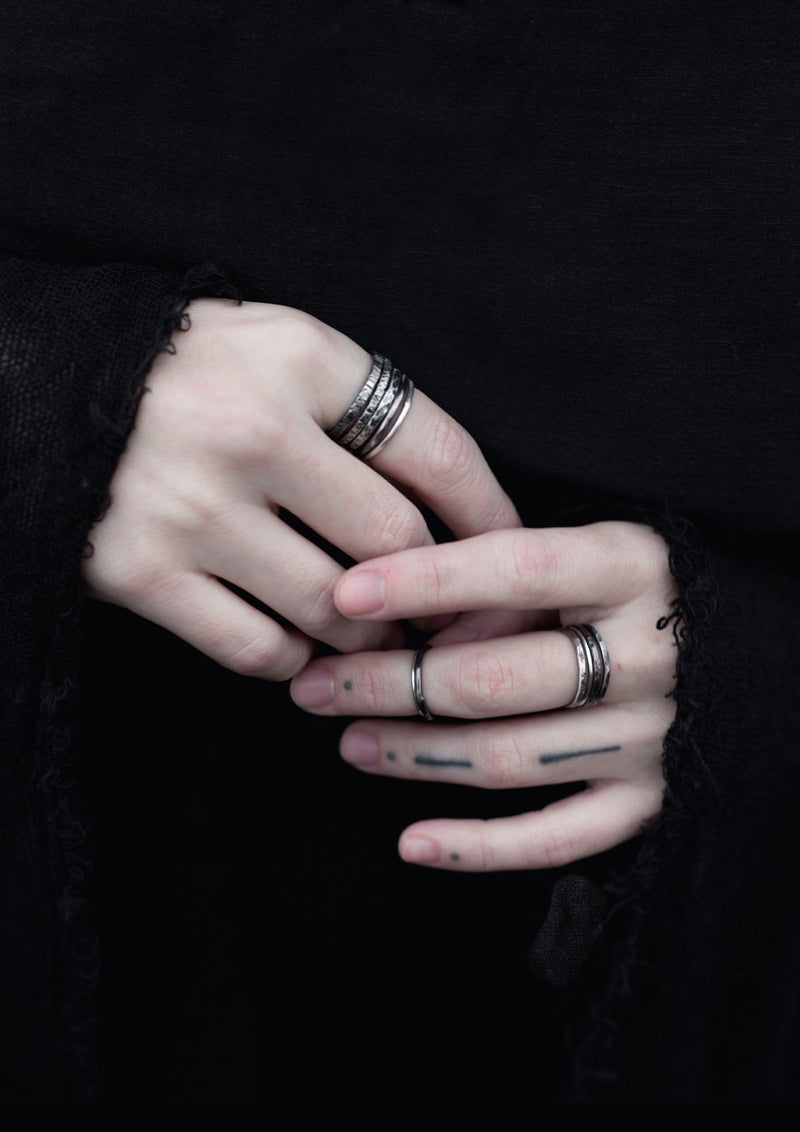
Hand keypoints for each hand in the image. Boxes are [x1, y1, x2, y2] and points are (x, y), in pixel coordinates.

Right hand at [82, 300, 518, 677]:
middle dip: (436, 594)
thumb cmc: (186, 370)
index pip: (438, 452)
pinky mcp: (137, 572)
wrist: (41, 386)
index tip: (510, 552)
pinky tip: (297, 643)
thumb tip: (452, 510)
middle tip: (445, 613)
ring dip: (366, 635)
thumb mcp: (278, 346)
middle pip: (395, 545)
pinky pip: (256, 650)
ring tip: (371, 630)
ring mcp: (190, 507)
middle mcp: (250, 431)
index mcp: (299, 360)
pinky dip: (294, 661)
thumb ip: (361, 408)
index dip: (491, 515)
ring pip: (332, 610)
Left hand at [290, 521, 677, 868]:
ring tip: (348, 742)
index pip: (513, 569)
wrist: (752, 657)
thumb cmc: (641, 592)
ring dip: (412, 756)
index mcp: (631, 569)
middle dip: (386, 685)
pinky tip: (411, 842)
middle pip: (490, 680)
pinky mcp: (649, 801)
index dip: (423, 580)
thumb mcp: (592, 550)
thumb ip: (512, 579)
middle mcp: (647, 655)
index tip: (344, 592)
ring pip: (506, 759)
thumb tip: (423, 629)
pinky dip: (478, 849)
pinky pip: (556, 838)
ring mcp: (650, 737)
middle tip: (313, 685)